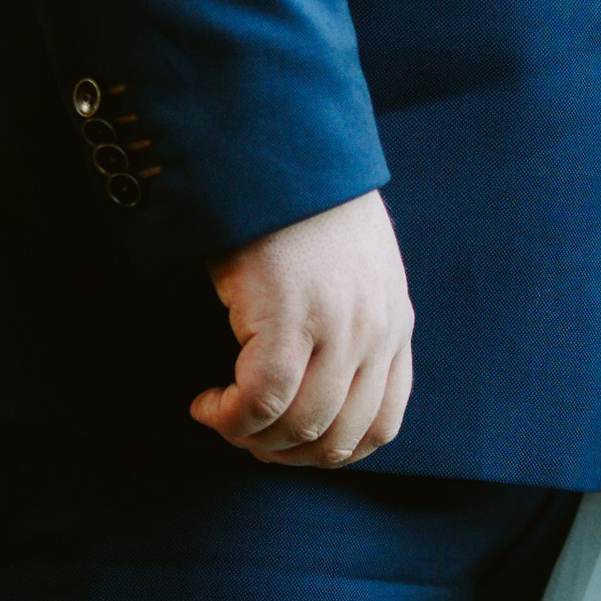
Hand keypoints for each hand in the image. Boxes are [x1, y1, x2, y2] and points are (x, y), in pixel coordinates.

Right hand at [193, 189, 412, 467]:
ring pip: (298, 429)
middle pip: (338, 438)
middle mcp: (375, 330)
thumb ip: (354, 321)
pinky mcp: (288, 317)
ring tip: (223, 415)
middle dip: (287, 455)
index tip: (288, 444)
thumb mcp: (355, 268)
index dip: (329, 451)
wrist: (281, 146)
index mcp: (394, 321)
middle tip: (247, 436)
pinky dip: (228, 417)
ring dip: (252, 438)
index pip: (381, 424)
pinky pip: (260, 401)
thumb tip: (319, 386)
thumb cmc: (305, 206)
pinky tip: (206, 402)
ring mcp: (336, 326)